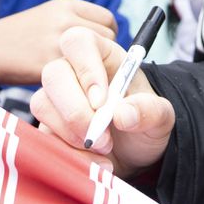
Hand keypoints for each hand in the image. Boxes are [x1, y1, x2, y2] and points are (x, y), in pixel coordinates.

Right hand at [0, 0, 117, 91]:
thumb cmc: (21, 36)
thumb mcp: (48, 15)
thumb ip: (75, 20)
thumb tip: (105, 36)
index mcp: (66, 5)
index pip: (108, 19)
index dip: (107, 35)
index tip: (100, 48)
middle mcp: (65, 20)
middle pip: (108, 38)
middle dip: (104, 52)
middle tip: (92, 65)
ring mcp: (58, 41)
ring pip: (98, 57)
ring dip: (95, 67)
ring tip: (82, 74)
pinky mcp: (51, 64)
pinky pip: (80, 73)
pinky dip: (81, 81)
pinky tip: (71, 83)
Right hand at [32, 25, 173, 174]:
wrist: (135, 155)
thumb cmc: (145, 123)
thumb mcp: (161, 117)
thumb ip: (150, 111)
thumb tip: (123, 114)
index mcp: (102, 56)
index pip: (78, 41)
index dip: (85, 68)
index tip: (101, 101)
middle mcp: (74, 73)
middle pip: (53, 73)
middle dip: (76, 111)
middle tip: (104, 137)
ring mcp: (57, 99)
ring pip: (42, 104)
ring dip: (72, 134)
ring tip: (104, 149)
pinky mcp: (48, 126)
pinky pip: (45, 136)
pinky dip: (71, 154)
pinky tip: (96, 162)